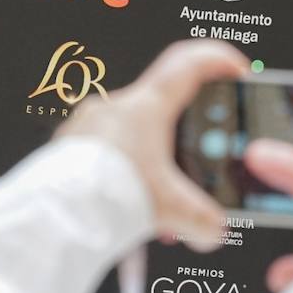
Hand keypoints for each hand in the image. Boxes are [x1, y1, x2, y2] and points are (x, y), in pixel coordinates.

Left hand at [52, 40, 248, 251]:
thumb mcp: (171, 210)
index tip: (235, 69)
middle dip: (180, 141)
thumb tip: (212, 231)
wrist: (57, 216)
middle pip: (160, 110)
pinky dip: (119, 176)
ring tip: (155, 200)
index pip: (189, 64)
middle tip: (191, 165)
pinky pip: (102, 155)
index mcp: (146, 108)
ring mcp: (87, 126)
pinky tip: (124, 205)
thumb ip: (202, 220)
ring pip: (130, 138)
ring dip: (148, 165)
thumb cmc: (107, 198)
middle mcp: (114, 108)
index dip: (218, 62)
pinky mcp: (67, 149)